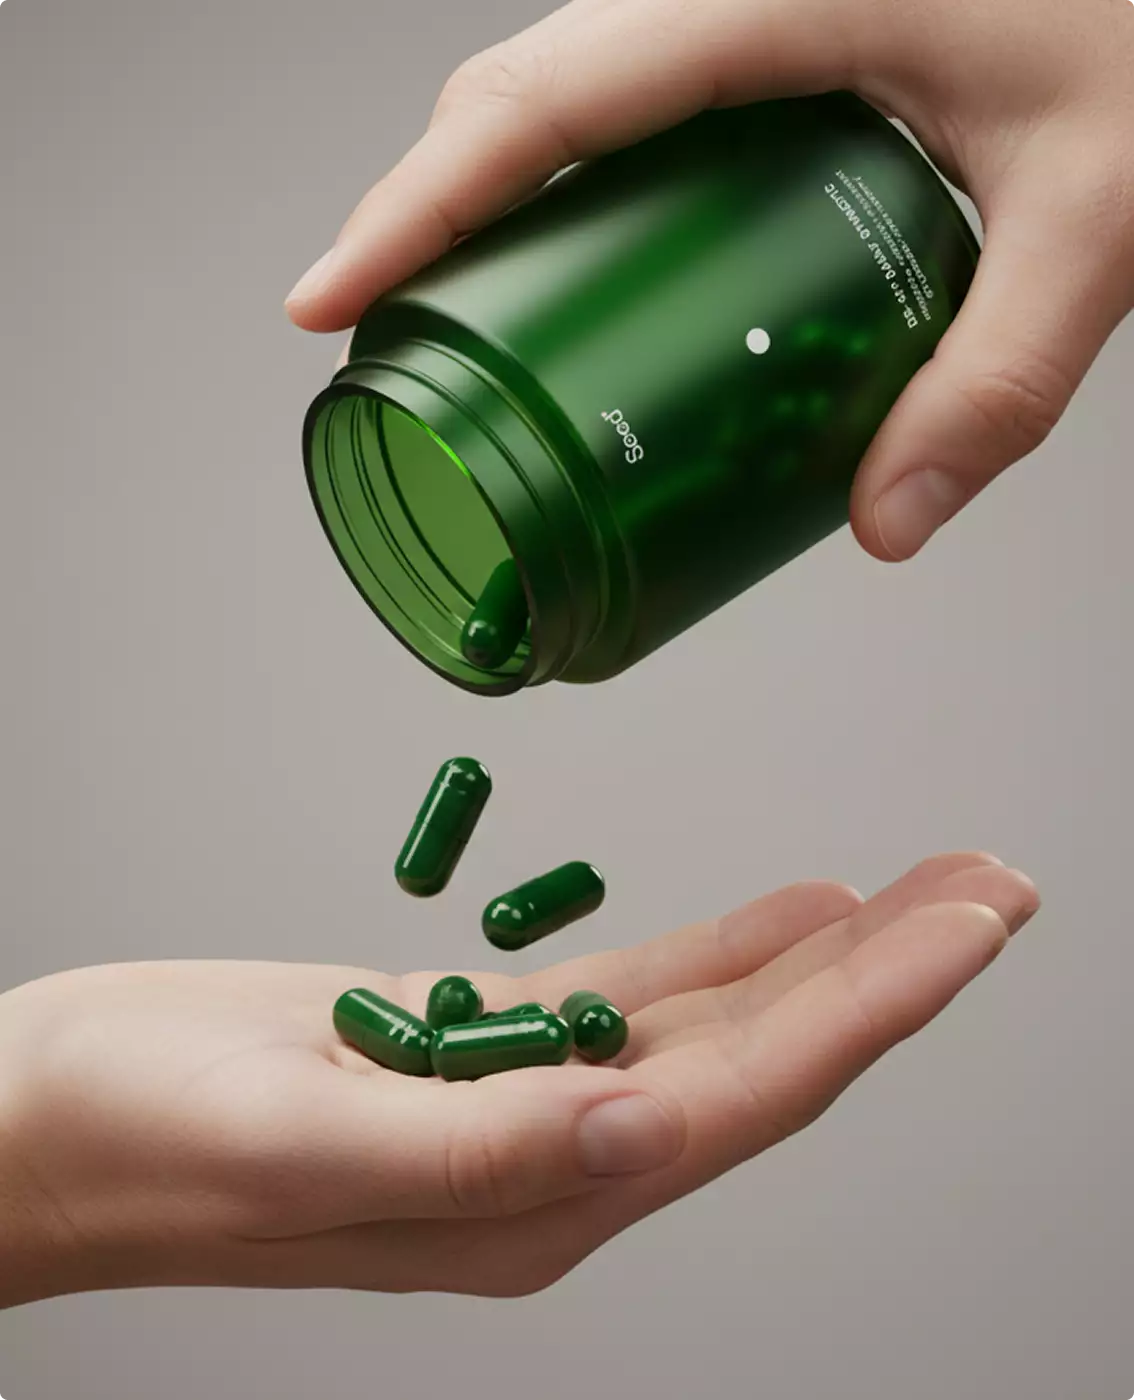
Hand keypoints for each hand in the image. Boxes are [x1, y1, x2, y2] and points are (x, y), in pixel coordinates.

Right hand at [0, 852, 1036, 1308]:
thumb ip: (479, 1152)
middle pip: (767, 1057)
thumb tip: (641, 1134)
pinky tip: (789, 916)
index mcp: (532, 1204)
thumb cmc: (142, 1137)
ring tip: (926, 891)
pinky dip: (726, 950)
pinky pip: (638, 994)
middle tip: (992, 888)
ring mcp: (525, 1101)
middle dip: (894, 971)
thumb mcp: (297, 1145)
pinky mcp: (480, 1044)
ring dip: (830, 955)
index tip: (969, 926)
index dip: (874, 1006)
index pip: (748, 1095)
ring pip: (718, 1021)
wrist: (49, 1118)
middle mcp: (555, 1163)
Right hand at [286, 0, 1132, 560]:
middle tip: (378, 325)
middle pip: (523, 82)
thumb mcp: (1098, 216)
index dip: (417, 202)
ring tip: (453, 306)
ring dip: (489, 186)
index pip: (548, 99)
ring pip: (566, 77)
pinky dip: (570, 168)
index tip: (331, 295)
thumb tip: (888, 522)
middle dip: (426, 205)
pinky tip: (581, 255)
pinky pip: (631, 86)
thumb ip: (999, 382)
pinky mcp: (778, 22)